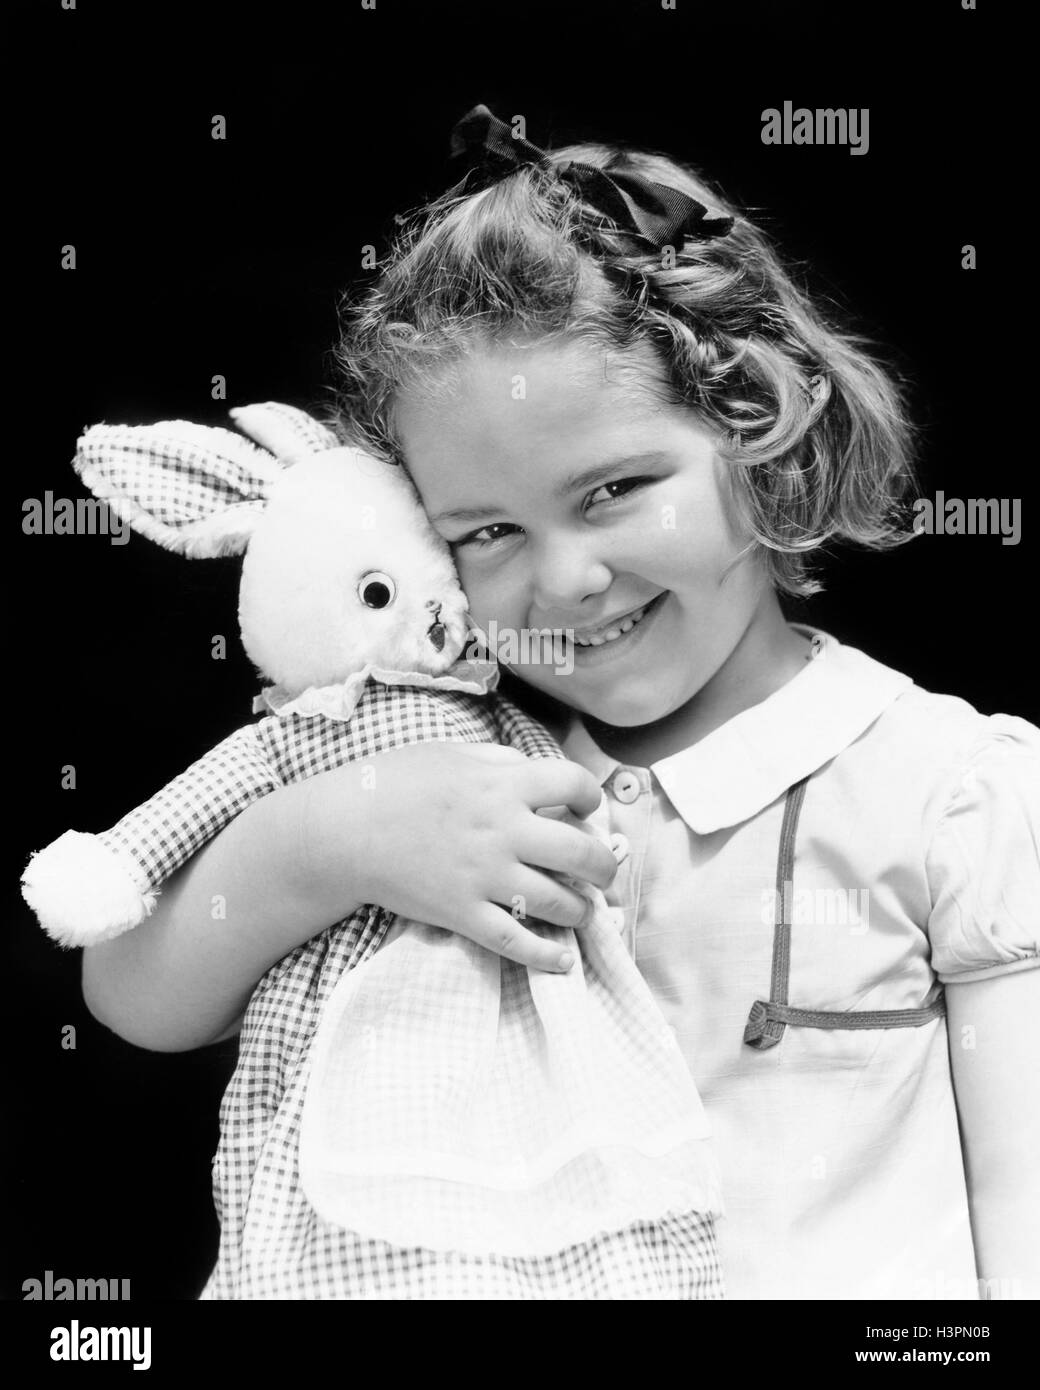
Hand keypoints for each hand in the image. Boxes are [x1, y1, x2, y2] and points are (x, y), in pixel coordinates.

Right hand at [315, 742, 618, 972]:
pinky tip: (563, 960)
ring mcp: (485, 877)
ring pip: (558, 903)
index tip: (585, 806)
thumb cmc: (392, 783)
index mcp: (502, 785)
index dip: (589, 795)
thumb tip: (532, 769)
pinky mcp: (463, 913)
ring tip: (581, 910)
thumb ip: (497, 760)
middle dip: (604, 865)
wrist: (342, 832)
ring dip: (581, 910)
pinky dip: (546, 956)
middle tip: (604, 870)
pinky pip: (516, 942)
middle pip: (581, 854)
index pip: (573, 784)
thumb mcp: (449, 754)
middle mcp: (503, 832)